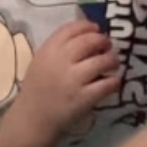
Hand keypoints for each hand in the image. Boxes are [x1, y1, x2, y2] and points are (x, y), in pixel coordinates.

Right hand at [13, 20, 119, 136]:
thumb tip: (89, 34)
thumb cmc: (38, 89)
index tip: (96, 30)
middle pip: (90, 41)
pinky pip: (108, 84)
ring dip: (112, 60)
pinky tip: (112, 83)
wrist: (32, 119)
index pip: (72, 28)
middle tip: (108, 47)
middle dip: (103, 41)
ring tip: (113, 65)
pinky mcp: (84, 98)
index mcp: (48, 50)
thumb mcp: (41, 62)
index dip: (88, 26)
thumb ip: (59, 47)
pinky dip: (114, 82)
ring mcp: (73, 80)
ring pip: (103, 61)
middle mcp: (60, 61)